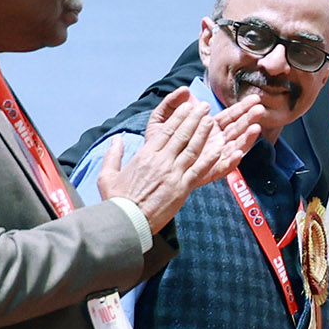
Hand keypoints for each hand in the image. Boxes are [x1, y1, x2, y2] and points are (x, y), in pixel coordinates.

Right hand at [97, 87, 261, 231]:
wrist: (127, 221)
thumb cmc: (117, 200)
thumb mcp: (107, 175)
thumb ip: (113, 155)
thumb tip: (116, 139)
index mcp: (145, 155)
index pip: (165, 131)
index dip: (178, 118)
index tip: (187, 107)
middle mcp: (161, 161)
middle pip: (181, 135)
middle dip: (194, 119)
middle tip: (204, 107)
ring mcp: (173, 174)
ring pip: (192, 149)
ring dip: (203, 133)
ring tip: (212, 120)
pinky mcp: (182, 188)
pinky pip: (199, 170)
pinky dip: (210, 159)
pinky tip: (220, 149)